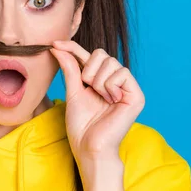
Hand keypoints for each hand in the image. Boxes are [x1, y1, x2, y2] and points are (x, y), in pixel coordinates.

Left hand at [49, 40, 144, 162]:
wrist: (89, 147)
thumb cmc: (81, 125)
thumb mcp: (73, 91)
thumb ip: (70, 69)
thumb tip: (57, 47)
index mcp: (101, 80)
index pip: (89, 55)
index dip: (73, 47)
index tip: (54, 43)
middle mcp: (116, 81)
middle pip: (101, 53)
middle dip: (89, 70)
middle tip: (88, 89)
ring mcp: (127, 88)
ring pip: (111, 62)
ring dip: (98, 80)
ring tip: (100, 98)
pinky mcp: (137, 95)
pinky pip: (122, 73)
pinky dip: (110, 86)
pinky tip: (110, 101)